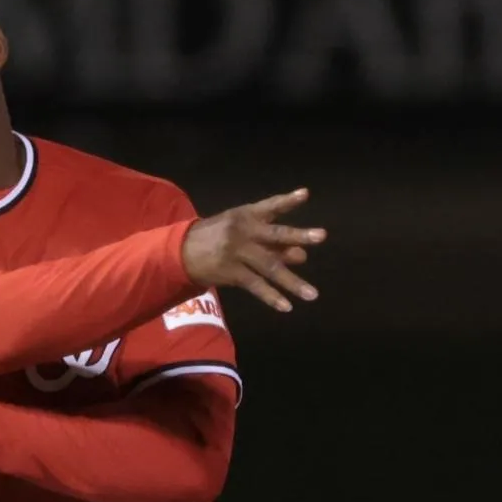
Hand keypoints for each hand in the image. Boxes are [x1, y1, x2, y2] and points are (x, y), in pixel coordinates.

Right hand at [182, 187, 326, 312]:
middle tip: (321, 236)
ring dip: (293, 282)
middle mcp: (244, 231)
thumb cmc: (216, 237)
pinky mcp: (231, 272)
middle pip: (276, 234)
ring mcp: (237, 252)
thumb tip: (301, 255)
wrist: (181, 252)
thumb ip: (270, 240)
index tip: (305, 194)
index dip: (288, 200)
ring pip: (270, 267)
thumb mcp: (238, 229)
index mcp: (246, 215)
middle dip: (299, 235)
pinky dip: (272, 297)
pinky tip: (287, 306)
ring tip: (312, 294)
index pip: (270, 206)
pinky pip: (256, 285)